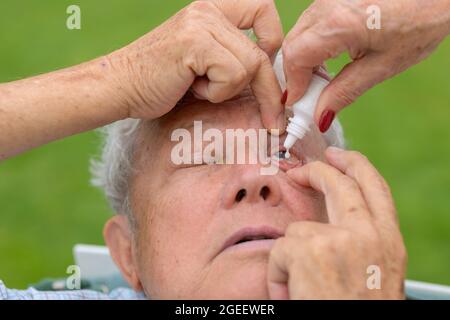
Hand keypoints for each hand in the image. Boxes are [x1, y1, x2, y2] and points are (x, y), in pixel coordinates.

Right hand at [108, 0, 284, 131]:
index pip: (264, 8)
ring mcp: (201, 24)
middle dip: (268, 90)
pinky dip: (217, 92)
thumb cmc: (158, 81)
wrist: (119, 87)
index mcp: (212, 10)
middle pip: (262, 51)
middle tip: (272, 119)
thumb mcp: (202, 61)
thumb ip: (231, 56)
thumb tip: (271, 76)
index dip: (272, 39)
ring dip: (229, 89)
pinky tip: (192, 87)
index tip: (265, 66)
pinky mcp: (195, 43)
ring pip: (250, 65)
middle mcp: (208, 10)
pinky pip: (233, 74)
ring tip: (200, 88)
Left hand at [267, 147, 406, 298]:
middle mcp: (370, 235)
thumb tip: (333, 223)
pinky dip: (279, 275)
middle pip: (341, 182)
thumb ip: (360, 244)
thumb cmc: (359, 311)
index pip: (376, 187)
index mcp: (389, 242)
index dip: (355, 164)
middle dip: (319, 170)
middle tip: (300, 171)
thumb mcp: (374, 275)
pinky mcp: (311, 249)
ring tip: (301, 289)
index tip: (338, 155)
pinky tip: (293, 295)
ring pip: (299, 228)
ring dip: (291, 257)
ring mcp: (341, 239)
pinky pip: (280, 251)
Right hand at [282, 0, 449, 131]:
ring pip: (299, 33)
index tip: (299, 104)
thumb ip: (345, 91)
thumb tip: (320, 116)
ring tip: (323, 78)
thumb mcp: (384, 65)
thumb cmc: (422, 20)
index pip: (295, 58)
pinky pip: (311, 23)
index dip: (294, 85)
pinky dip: (312, 43)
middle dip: (296, 74)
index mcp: (338, 23)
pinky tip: (329, 56)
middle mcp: (327, 5)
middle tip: (311, 96)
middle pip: (292, 45)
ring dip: (303, 59)